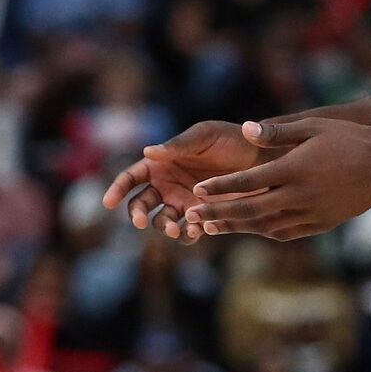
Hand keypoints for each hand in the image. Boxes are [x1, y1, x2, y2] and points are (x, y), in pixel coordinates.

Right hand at [104, 121, 268, 241]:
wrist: (262, 156)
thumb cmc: (230, 139)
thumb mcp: (204, 135)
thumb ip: (177, 145)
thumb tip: (148, 151)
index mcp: (160, 163)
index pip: (131, 178)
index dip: (117, 190)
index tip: (108, 203)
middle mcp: (167, 185)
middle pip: (141, 204)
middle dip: (137, 215)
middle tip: (141, 222)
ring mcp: (183, 202)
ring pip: (162, 222)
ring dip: (164, 228)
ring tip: (176, 229)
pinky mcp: (203, 216)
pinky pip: (189, 231)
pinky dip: (188, 235)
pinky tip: (196, 232)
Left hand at [188, 118, 370, 240]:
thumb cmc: (348, 138)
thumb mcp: (313, 126)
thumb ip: (277, 131)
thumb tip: (244, 129)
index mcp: (294, 169)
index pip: (247, 181)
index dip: (220, 188)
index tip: (198, 191)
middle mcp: (299, 195)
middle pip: (250, 209)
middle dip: (218, 213)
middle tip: (192, 215)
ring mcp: (311, 213)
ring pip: (265, 226)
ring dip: (236, 227)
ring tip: (211, 227)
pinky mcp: (321, 223)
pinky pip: (286, 232)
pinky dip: (263, 231)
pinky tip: (249, 228)